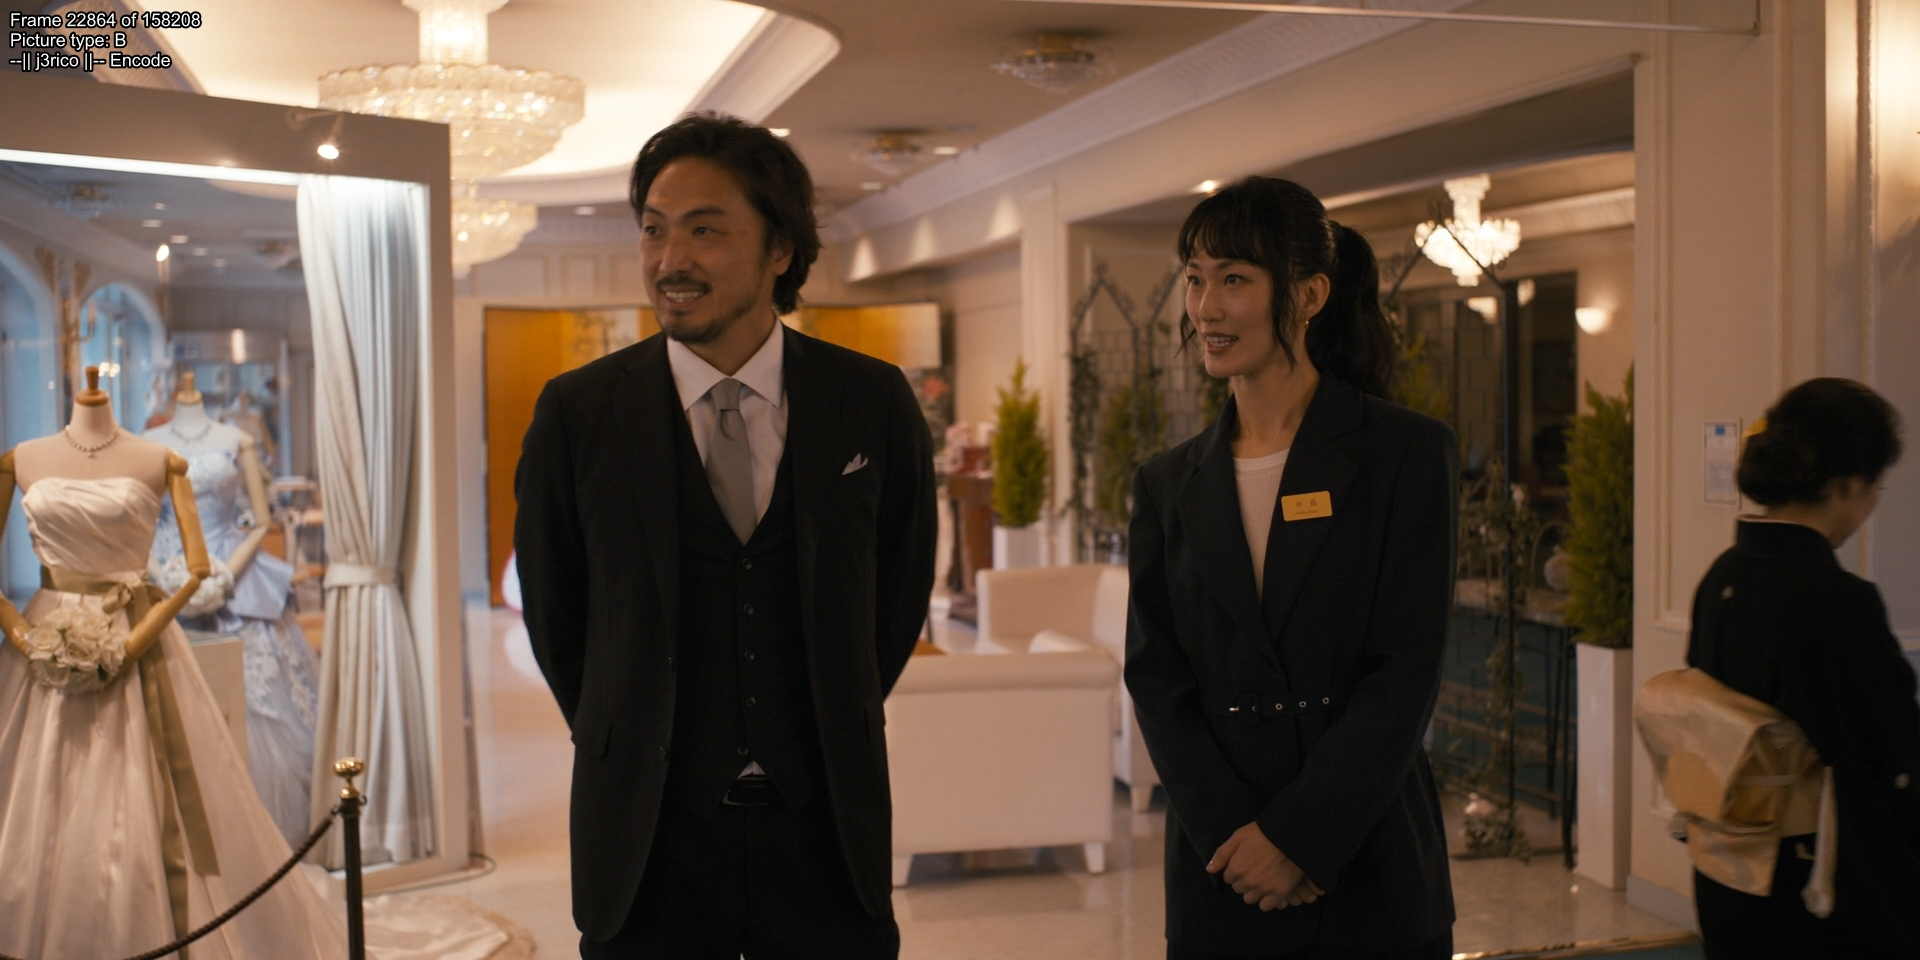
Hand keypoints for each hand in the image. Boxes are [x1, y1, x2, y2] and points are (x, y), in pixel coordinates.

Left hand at [1206, 822, 1324, 910]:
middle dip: (1243, 881)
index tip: (1243, 864)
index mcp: (1236, 867)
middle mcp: (1248, 881)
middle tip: (1254, 870)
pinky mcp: (1279, 893)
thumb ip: (1222, 854)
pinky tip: (1269, 890)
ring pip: (1250, 899)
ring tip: (1262, 880)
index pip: (1227, 878)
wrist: (1291, 836)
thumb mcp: (1239, 836)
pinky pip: (1266, 906)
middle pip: (1239, 888)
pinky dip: (1266, 900)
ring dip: (1253, 891)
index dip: (1235, 871)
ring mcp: (1264, 888)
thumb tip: (1209, 870)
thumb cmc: (1264, 833)